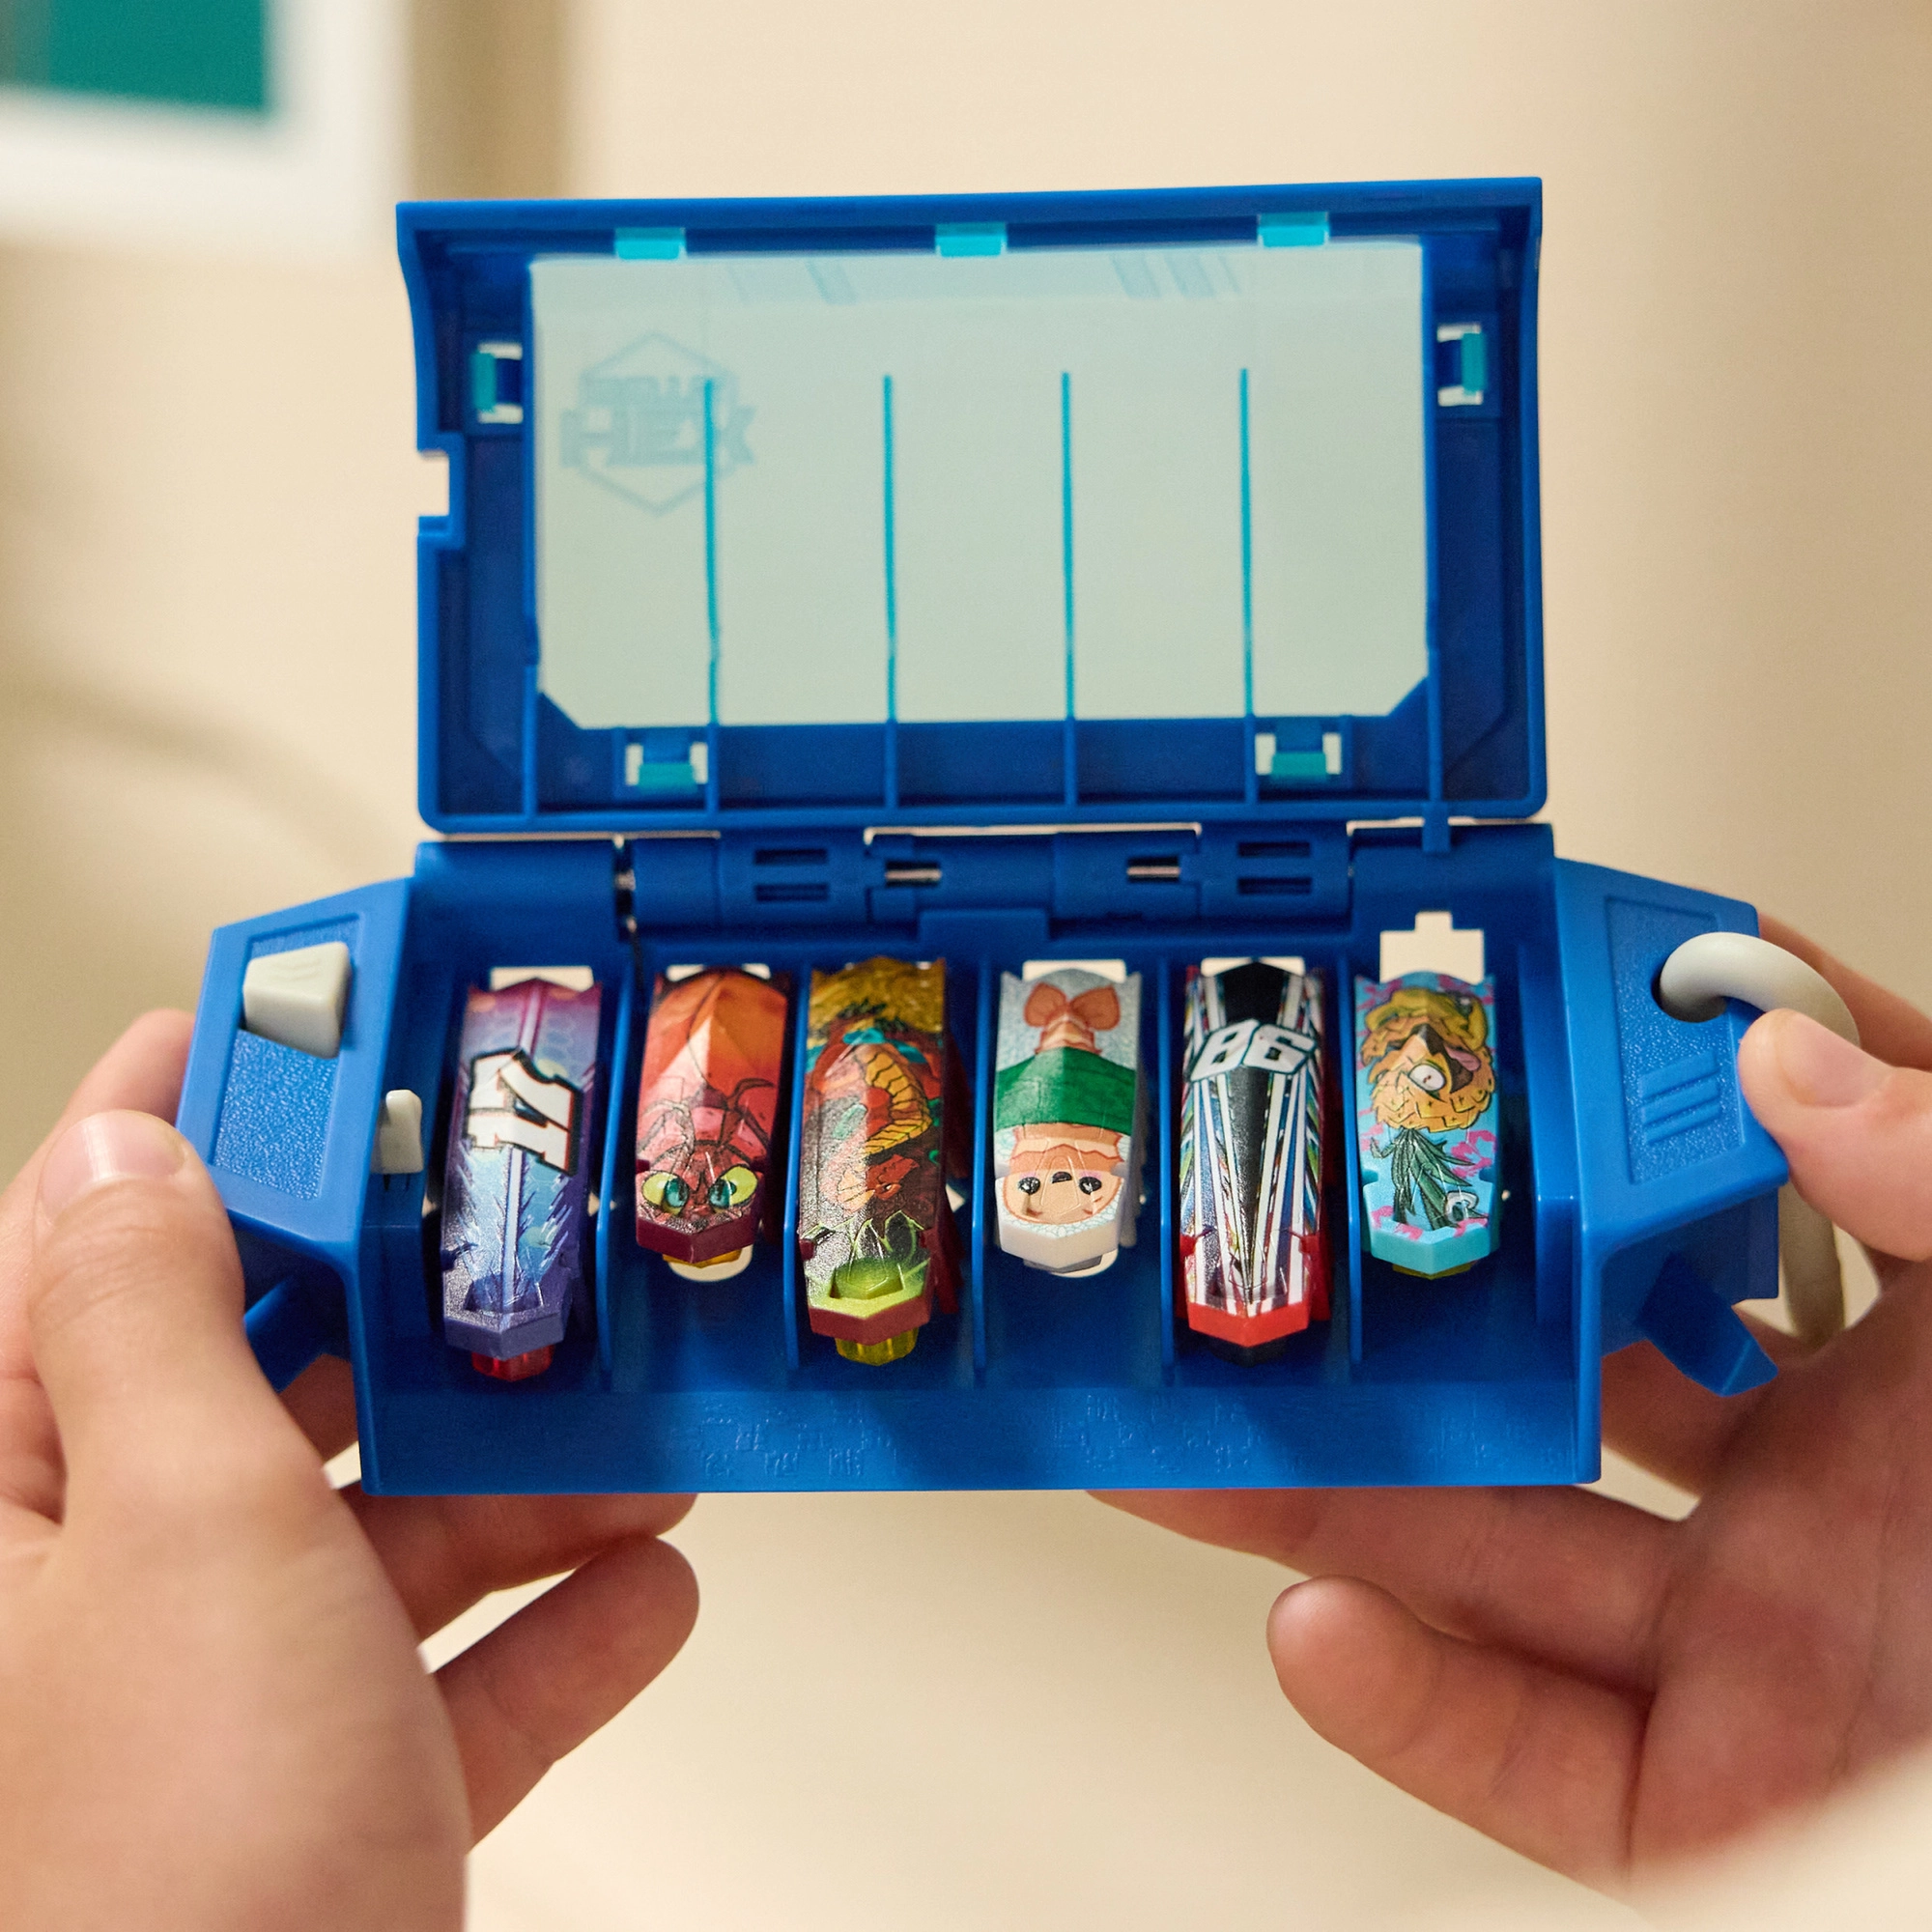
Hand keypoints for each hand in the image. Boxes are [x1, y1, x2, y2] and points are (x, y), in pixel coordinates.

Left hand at [0, 1012, 696, 1931]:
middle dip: (416, 1309)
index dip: (182, 1113)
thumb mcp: (178, 1534)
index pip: (78, 1241)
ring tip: (639, 1423)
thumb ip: (157, 1321)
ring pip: (375, 1526)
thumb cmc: (168, 1876)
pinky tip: (650, 1586)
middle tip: (525, 1217)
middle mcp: (93, 1591)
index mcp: (5, 1501)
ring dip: (525, 1477)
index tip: (289, 1021)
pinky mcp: (320, 1802)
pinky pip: (447, 1675)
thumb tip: (130, 1151)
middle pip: (265, 1379)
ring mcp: (211, 1702)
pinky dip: (554, 1630)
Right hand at [1101, 918, 1931, 1883]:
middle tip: (1247, 1250)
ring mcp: (1759, 1652)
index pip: (1722, 1192)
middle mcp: (1815, 1497)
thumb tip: (1789, 1057)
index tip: (1473, 1033)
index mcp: (1915, 1356)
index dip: (1589, 1103)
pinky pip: (1533, 1764)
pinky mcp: (1723, 1808)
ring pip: (1490, 1566)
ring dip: (1321, 1502)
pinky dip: (1409, 1708)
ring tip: (1181, 1426)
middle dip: (1379, 1319)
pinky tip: (1309, 1622)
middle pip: (1542, 1388)